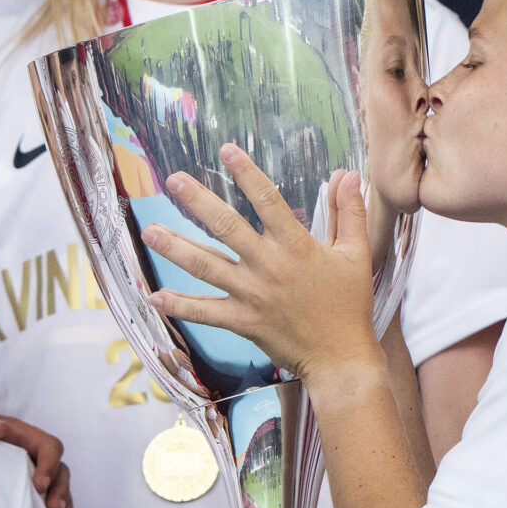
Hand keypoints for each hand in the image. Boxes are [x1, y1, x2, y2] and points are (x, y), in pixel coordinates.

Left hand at [0, 403, 73, 507]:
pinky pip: (46, 499)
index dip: (49, 465)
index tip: (39, 486)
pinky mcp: (23, 487)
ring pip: (57, 486)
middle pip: (59, 469)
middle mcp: (31, 453)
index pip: (49, 446)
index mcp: (22, 435)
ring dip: (63, 504)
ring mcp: (30, 470)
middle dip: (60, 491)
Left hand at [142, 144, 378, 380]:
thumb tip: (347, 173)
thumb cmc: (350, 304)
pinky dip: (180, 306)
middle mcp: (270, 266)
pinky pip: (206, 312)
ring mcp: (253, 295)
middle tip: (173, 180)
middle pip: (228, 227)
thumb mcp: (356, 254)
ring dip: (176, 249)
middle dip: (198, 202)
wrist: (341, 357)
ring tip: (150, 232)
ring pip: (208, 267)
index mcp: (298, 246)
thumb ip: (349, 212)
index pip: (268, 201)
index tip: (226, 150)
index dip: (247, 174)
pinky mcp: (244, 322)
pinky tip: (155, 296)